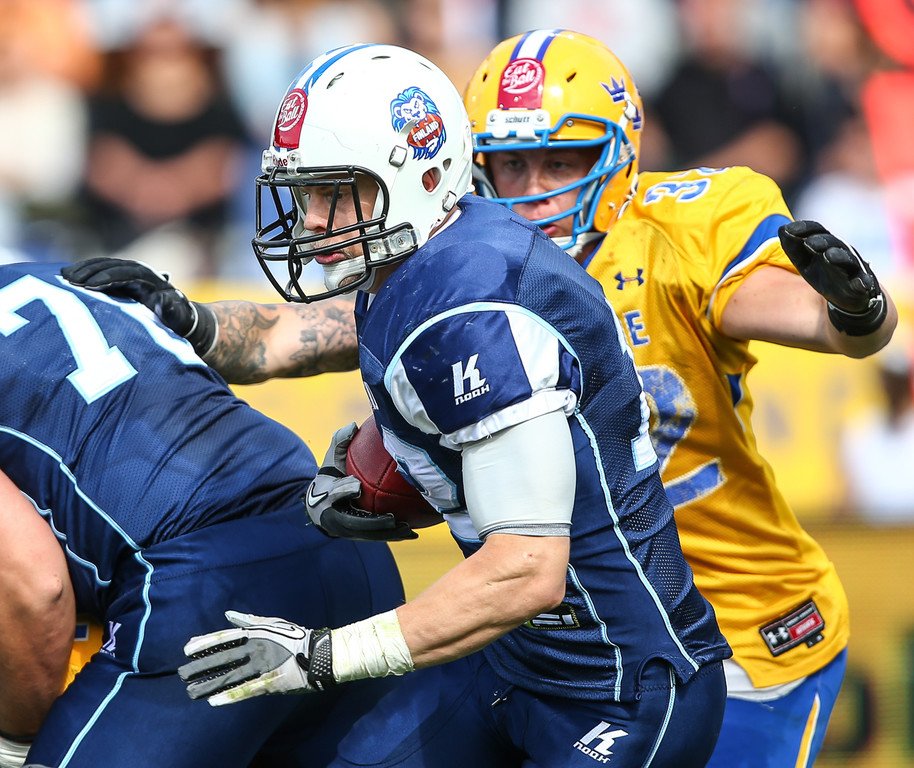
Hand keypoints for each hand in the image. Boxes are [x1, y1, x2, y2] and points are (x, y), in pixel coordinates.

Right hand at [61, 258, 215, 353]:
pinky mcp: (121, 280)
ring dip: (83, 269)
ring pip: (103, 265)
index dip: (108, 278)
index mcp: (153, 279)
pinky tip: (65, 277)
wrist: (180, 318)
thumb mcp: (180, 317)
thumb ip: (173, 310)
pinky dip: (83, 272)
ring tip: (64, 277)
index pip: (128, 273)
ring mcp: (130, 274)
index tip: (89, 286)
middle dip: (91, 271)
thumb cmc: (180, 321)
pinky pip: (100, 271)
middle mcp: (140, 272)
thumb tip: (165, 299)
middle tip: (70, 280)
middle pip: (112, 266)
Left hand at [178, 611, 333, 705]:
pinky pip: (246, 690)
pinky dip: (230, 696)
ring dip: (209, 684)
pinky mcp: (270, 682)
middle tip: (181, 673)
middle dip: (200, 666)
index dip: (204, 643)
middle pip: (222, 658)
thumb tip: (228, 614)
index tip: (186, 649)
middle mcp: (256, 648)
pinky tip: (214, 702)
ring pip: (230, 676)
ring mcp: (262, 665)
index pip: (223, 638)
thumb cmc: (296, 637)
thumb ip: (249, 620)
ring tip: (191, 691)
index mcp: (255, 633)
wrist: (319, 654)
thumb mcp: (273, 623)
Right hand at [304, 424, 416, 540]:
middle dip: (372, 522)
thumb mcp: (331, 458)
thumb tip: (353, 426)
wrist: (319, 504)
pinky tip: (413, 534)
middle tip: (390, 518)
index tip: (356, 486)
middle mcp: (336, 518)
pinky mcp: (359, 536)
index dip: (344, 491)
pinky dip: (394, 536)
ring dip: (388, 534)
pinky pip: (378, 536)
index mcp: (326, 497)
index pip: (334, 494)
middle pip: (354, 523)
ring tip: (407, 529)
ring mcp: (348, 530)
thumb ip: (340, 442)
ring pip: (369, 534)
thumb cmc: (330, 476)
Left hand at [778, 220, 886, 335]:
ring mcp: (852, 268)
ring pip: (847, 260)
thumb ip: (793, 247)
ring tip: (829, 255)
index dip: (805, 229)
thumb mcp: (804, 261)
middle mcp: (841, 252)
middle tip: (809, 243)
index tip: (788, 229)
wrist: (847, 296)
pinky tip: (860, 284)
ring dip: (839, 257)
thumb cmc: (823, 273)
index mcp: (827, 245)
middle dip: (821, 242)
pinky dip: (862, 283)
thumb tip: (781, 229)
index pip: (817, 231)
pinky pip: (863, 283)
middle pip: (833, 243)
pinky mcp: (860, 285)